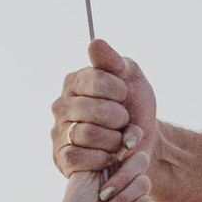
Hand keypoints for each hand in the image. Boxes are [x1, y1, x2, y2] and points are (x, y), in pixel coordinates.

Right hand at [51, 38, 157, 186]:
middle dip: (119, 118)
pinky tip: (109, 156)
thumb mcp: (131, 78)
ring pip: (88, 134)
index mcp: (75, 81)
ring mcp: (59, 132)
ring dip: (114, 140)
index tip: (124, 95)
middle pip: (93, 109)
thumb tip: (95, 43)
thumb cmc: (134, 108)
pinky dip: (101, 158)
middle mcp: (61, 105)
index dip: (119, 90)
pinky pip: (78, 157)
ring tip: (119, 140)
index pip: (96, 79)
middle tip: (124, 121)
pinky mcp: (61, 158)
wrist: (142, 144)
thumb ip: (113, 61)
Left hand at [54, 140, 151, 201]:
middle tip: (102, 194)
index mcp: (109, 162)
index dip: (128, 144)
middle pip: (140, 160)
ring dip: (120, 200)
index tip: (121, 150)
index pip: (127, 144)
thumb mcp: (84, 173)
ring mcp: (135, 193)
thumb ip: (102, 152)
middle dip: (122, 178)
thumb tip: (121, 138)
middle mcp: (124, 175)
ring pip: (144, 183)